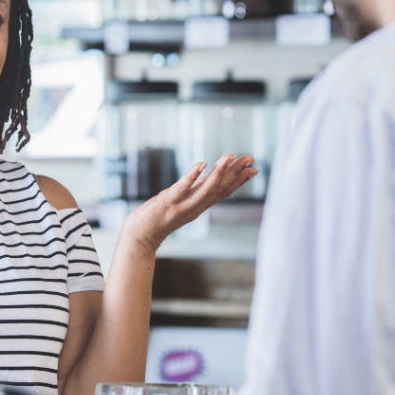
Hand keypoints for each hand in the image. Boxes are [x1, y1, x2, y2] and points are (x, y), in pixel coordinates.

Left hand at [121, 154, 258, 251]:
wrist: (140, 236)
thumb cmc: (159, 219)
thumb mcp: (183, 203)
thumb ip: (197, 191)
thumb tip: (209, 175)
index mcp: (199, 207)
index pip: (223, 192)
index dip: (239, 181)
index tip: (254, 169)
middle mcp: (194, 207)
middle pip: (219, 189)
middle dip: (235, 173)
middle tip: (250, 159)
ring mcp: (182, 206)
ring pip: (205, 189)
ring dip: (218, 173)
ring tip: (229, 157)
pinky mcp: (167, 202)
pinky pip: (182, 188)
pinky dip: (193, 176)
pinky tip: (201, 164)